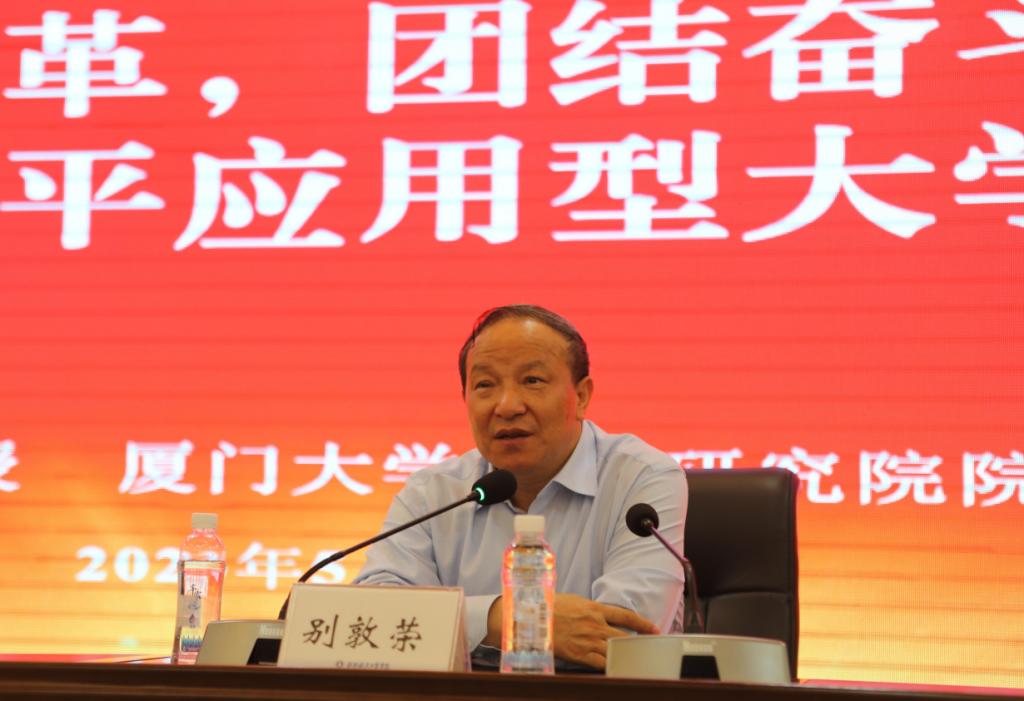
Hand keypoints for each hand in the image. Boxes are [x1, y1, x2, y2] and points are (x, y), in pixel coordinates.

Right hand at [482, 593, 657, 669]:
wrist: (530, 618)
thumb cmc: (548, 606)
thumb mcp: (573, 601)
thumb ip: (589, 608)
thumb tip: (599, 612)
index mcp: (594, 608)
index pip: (626, 616)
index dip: (643, 624)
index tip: (654, 629)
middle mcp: (595, 625)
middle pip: (624, 636)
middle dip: (638, 643)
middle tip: (648, 649)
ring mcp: (588, 640)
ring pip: (615, 650)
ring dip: (626, 656)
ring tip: (636, 660)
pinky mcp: (580, 654)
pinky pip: (601, 663)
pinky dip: (611, 667)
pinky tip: (617, 669)